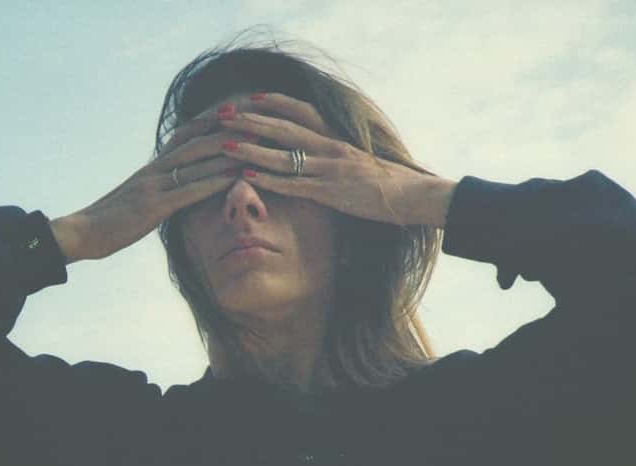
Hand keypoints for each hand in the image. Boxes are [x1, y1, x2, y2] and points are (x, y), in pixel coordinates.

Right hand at [58, 108, 257, 261]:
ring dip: (230, 151)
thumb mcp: (139, 199)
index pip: (187, 134)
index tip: (241, 108)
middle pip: (197, 140)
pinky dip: (214, 182)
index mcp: (153, 166)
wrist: (81, 233)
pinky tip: (235, 179)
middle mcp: (155, 169)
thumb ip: (160, 189)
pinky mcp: (153, 208)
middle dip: (230, 128)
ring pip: (197, 162)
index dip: (214, 120)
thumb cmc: (110, 221)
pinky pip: (189, 191)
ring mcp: (153, 186)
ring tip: (258, 142)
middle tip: (259, 116)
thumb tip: (181, 186)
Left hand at [211, 92, 456, 227]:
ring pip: (282, 156)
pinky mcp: (330, 192)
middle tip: (223, 115)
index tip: (249, 98)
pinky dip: (269, 180)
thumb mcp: (358, 159)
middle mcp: (330, 147)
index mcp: (336, 136)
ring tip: (226, 145)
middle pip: (284, 128)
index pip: (300, 111)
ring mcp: (329, 169)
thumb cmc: (385, 181)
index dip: (273, 103)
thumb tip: (315, 152)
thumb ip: (335, 153)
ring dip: (252, 151)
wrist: (411, 196)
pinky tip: (248, 178)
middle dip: (251, 121)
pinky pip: (293, 184)